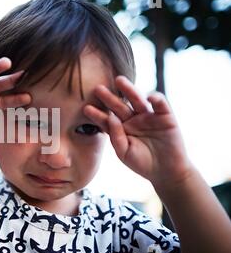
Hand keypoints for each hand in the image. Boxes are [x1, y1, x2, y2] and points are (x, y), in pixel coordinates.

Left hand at [84, 76, 193, 191]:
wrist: (166, 171)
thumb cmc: (142, 163)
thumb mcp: (124, 153)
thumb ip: (116, 136)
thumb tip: (111, 117)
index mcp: (121, 129)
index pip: (107, 119)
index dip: (97, 114)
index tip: (86, 108)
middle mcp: (133, 120)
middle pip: (119, 106)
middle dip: (109, 97)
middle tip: (98, 88)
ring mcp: (148, 117)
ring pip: (137, 100)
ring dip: (129, 90)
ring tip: (119, 81)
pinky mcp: (165, 116)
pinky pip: (160, 104)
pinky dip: (155, 98)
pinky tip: (148, 96)